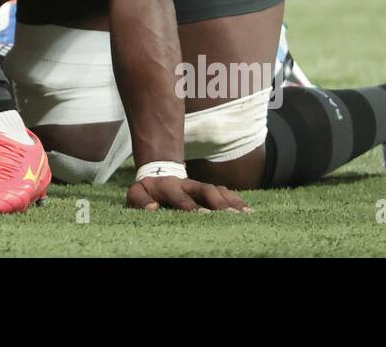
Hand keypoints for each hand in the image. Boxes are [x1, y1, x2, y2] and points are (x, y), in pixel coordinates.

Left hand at [126, 175, 252, 212]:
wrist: (160, 169)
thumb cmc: (148, 190)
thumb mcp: (137, 193)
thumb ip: (141, 200)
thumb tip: (153, 208)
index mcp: (169, 187)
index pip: (181, 197)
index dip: (191, 206)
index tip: (204, 215)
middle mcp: (188, 185)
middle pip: (206, 190)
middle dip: (219, 203)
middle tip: (231, 215)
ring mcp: (201, 185)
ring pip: (218, 190)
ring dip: (232, 201)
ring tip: (246, 214)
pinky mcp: (211, 189)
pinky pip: (226, 193)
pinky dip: (238, 201)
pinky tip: (249, 211)